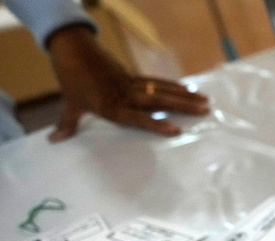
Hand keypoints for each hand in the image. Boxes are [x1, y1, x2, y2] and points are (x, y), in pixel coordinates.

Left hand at [45, 26, 209, 141]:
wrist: (72, 49)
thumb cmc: (71, 79)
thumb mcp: (69, 102)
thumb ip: (67, 123)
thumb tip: (54, 141)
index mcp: (111, 105)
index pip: (137, 117)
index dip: (156, 124)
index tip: (176, 130)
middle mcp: (125, 94)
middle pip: (157, 100)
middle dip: (182, 105)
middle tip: (204, 109)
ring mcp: (132, 83)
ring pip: (161, 90)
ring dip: (184, 95)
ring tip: (205, 100)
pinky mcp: (134, 76)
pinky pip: (157, 82)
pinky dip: (173, 86)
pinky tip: (188, 89)